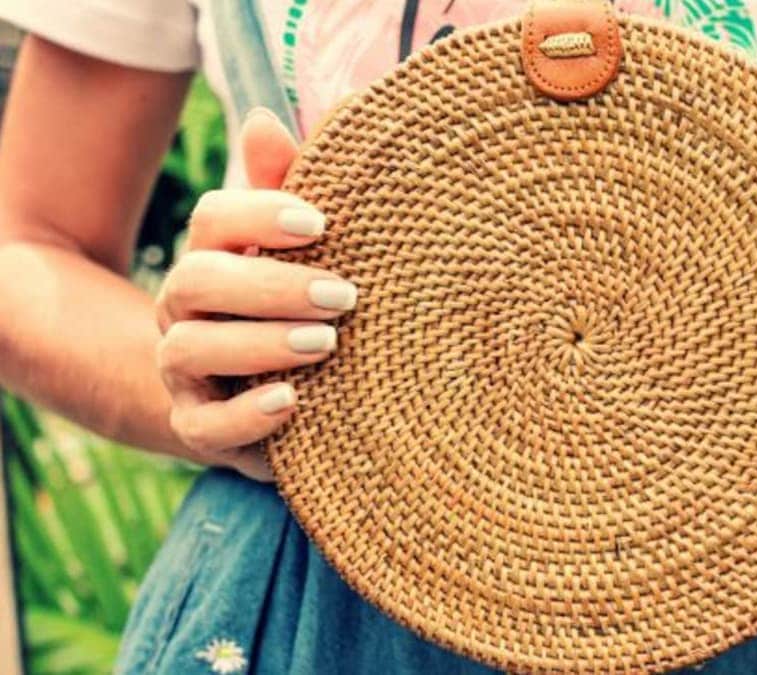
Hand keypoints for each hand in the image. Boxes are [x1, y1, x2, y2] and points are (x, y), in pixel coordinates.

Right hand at [154, 108, 351, 480]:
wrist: (271, 389)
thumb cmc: (297, 303)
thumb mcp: (300, 248)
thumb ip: (287, 189)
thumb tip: (266, 117)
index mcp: (214, 255)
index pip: (212, 219)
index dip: (258, 214)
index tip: (320, 223)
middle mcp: (185, 308)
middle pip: (196, 283)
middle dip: (270, 285)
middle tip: (344, 294)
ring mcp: (185, 369)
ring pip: (190, 350)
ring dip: (260, 344)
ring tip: (326, 343)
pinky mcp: (199, 425)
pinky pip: (204, 426)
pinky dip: (246, 415)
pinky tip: (293, 401)